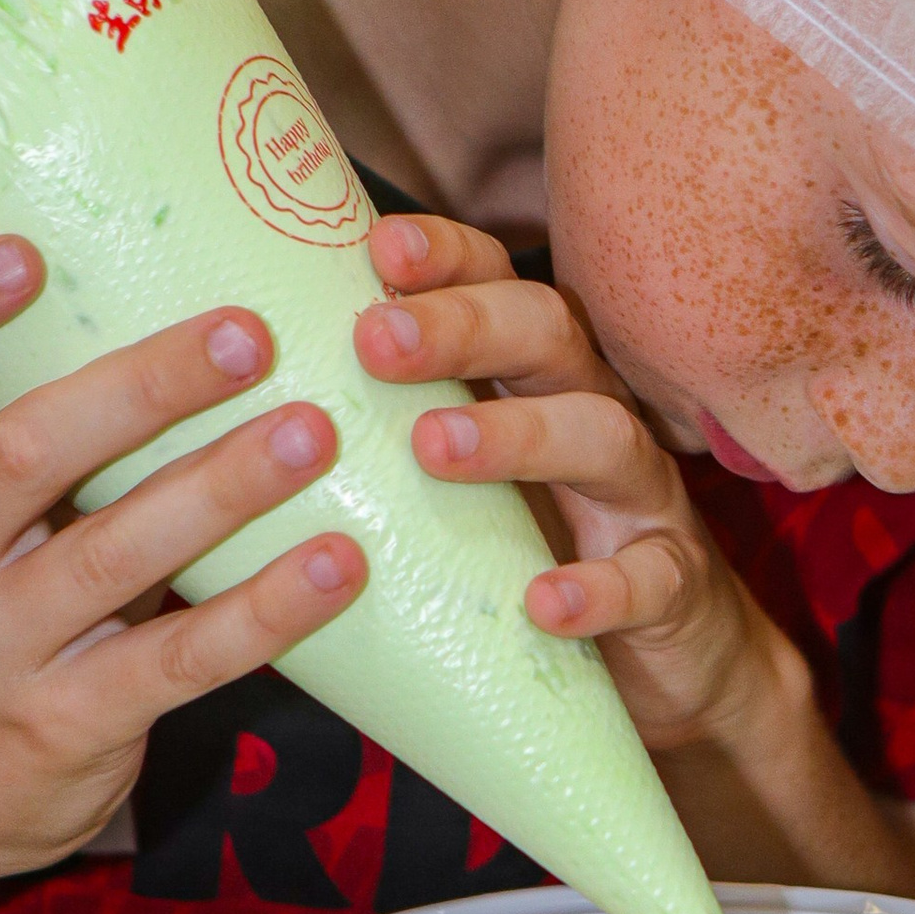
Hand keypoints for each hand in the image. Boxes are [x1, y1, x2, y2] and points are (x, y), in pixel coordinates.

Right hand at [0, 238, 368, 908]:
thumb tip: (198, 281)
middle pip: (22, 451)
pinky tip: (342, 564)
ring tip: (316, 432)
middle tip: (249, 333)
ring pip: (111, 553)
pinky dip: (267, 610)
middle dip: (140, 387)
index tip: (27, 247)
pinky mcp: (68, 723)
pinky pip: (179, 661)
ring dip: (222, 486)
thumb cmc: (1, 604)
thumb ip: (44, 422)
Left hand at [356, 212, 796, 751]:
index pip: (498, 286)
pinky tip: (545, 603)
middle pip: (548, 335)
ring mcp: (640, 498)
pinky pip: (648, 577)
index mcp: (534, 379)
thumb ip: (384, 441)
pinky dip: (601, 588)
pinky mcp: (672, 587)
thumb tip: (242, 417)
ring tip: (434, 448)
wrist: (668, 665)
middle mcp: (593, 413)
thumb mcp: (460, 488)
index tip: (377, 248)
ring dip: (518, 435)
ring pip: (602, 436)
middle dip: (463, 326)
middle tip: (376, 340)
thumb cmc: (533, 556)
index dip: (447, 258)